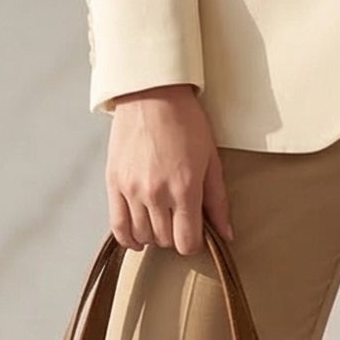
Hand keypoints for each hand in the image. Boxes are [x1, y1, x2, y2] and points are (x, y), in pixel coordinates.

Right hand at [105, 86, 234, 253]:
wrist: (152, 95)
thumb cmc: (185, 122)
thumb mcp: (211, 160)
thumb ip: (217, 201)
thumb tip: (226, 235)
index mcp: (185, 188)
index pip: (187, 242)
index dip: (193, 243)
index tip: (194, 233)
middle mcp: (156, 193)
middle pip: (165, 240)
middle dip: (174, 235)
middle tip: (178, 219)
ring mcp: (132, 190)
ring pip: (142, 235)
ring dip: (153, 234)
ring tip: (160, 219)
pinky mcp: (113, 183)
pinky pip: (117, 226)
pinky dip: (128, 238)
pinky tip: (137, 237)